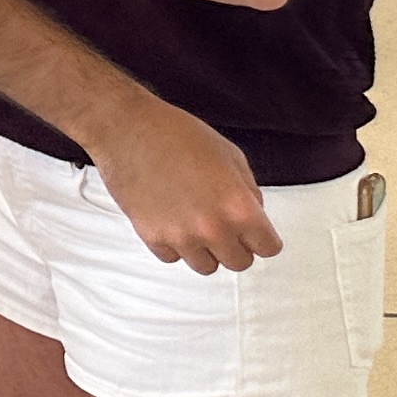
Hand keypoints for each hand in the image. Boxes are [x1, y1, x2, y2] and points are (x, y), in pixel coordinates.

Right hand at [94, 97, 283, 273]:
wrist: (127, 129)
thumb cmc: (176, 134)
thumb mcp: (230, 155)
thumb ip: (248, 191)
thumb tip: (253, 216)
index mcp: (239, 207)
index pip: (269, 248)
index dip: (262, 237)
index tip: (254, 232)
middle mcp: (213, 228)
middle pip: (240, 263)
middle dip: (236, 245)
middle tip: (223, 225)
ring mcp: (180, 236)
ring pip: (206, 267)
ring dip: (205, 249)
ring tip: (195, 224)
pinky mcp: (151, 236)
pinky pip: (172, 257)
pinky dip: (174, 245)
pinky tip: (170, 220)